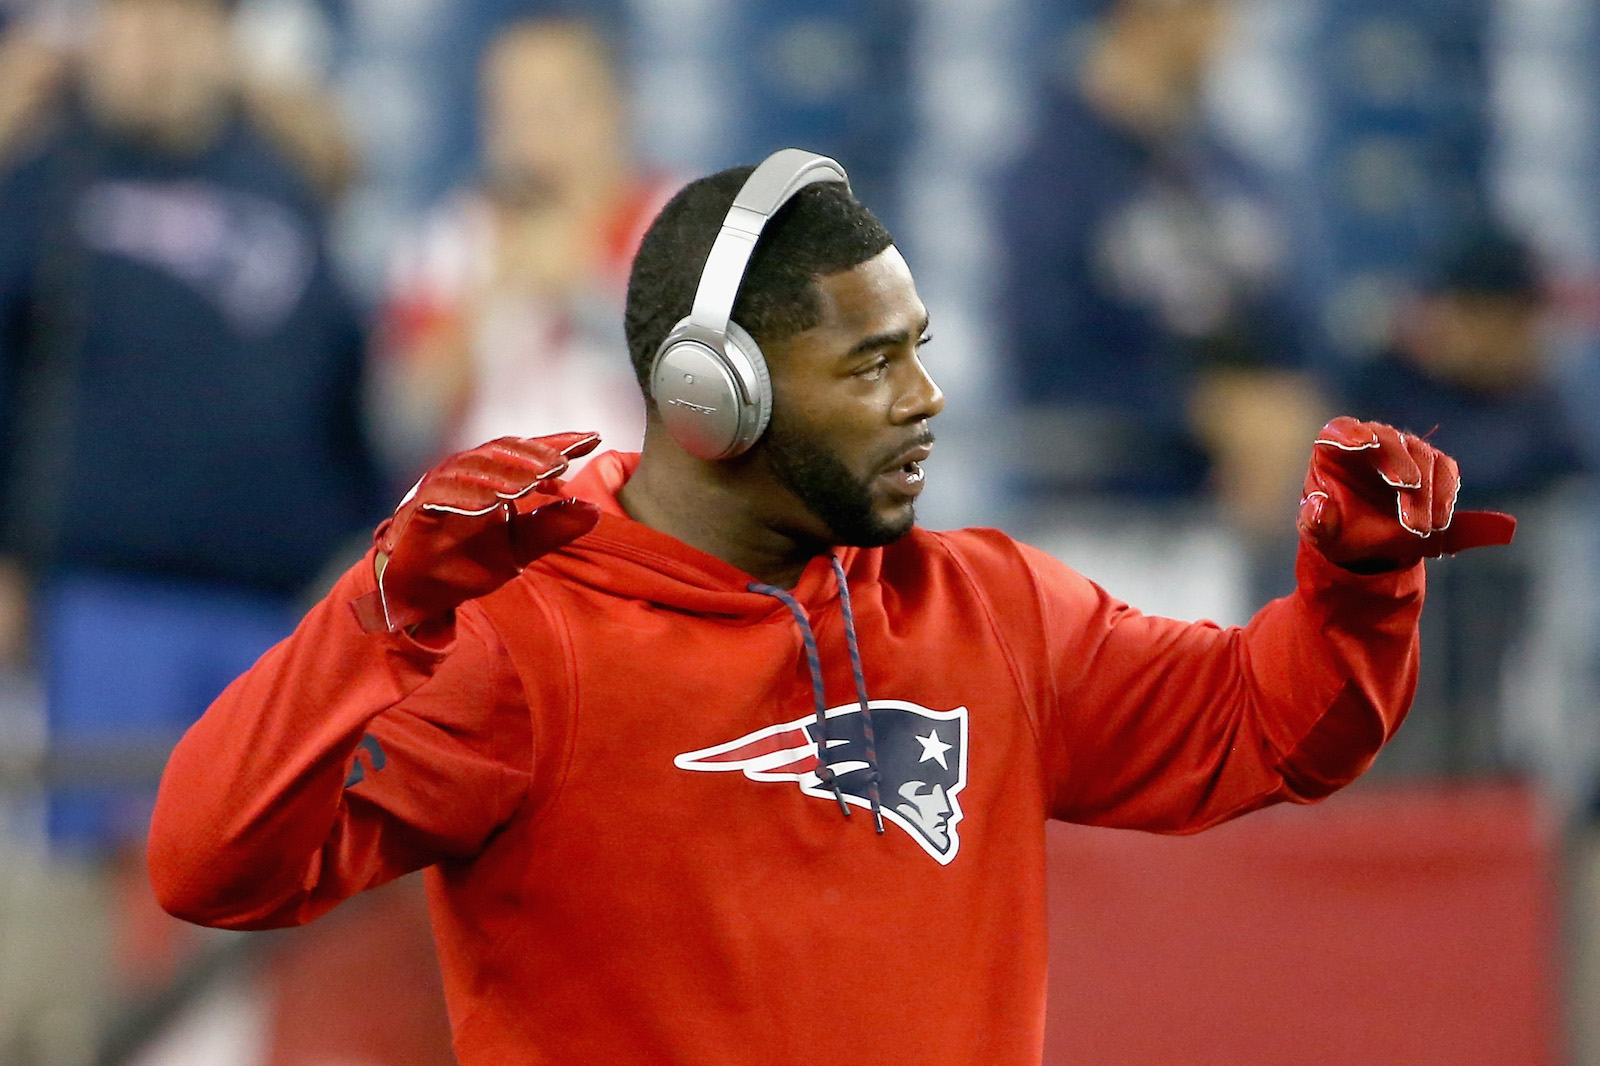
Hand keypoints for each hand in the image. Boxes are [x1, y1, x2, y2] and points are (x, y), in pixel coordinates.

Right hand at [354, 433, 600, 633]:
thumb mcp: (518, 549)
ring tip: (532, 482)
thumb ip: (551, 529)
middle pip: (501, 452)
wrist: (418, 592)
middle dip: (533, 454)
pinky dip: (466, 497)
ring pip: (471, 468)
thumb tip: (593, 510)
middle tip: (563, 460)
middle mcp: (465, 474)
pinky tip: (491, 503)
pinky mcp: (416, 510)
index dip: (560, 442)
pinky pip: (440, 496)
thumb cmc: (465, 562)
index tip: (594, 438)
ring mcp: (439, 488)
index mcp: (491, 477)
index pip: (528, 453)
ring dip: (502, 472)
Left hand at [1297, 417, 1515, 570]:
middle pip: (1388, 440)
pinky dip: (1445, 494)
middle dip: (1400, 465)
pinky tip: (1439, 521)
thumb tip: (1319, 507)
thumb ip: (1314, 521)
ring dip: (1425, 492)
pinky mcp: (1430, 463)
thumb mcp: (1320, 532)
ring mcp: (1403, 449)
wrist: (1365, 539)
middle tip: (1408, 489)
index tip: (1365, 444)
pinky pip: (1445, 469)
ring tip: (1420, 528)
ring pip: (1421, 455)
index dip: (1351, 433)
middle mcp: (1370, 439)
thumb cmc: (1335, 528)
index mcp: (1333, 448)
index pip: (1339, 429)